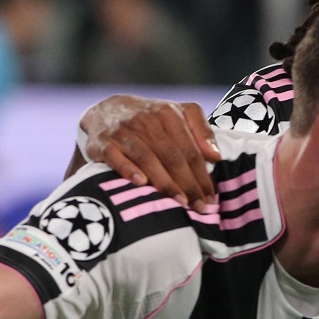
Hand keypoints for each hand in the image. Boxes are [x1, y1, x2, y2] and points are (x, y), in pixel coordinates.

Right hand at [75, 96, 221, 212]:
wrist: (106, 110)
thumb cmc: (151, 119)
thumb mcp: (179, 113)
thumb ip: (201, 130)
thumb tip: (216, 156)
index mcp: (168, 113)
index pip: (190, 150)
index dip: (202, 175)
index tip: (210, 197)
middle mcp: (146, 120)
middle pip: (172, 156)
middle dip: (188, 184)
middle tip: (199, 207)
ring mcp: (123, 131)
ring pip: (148, 158)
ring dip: (165, 181)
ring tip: (179, 201)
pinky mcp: (102, 143)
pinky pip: (116, 157)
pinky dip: (128, 169)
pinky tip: (140, 183)